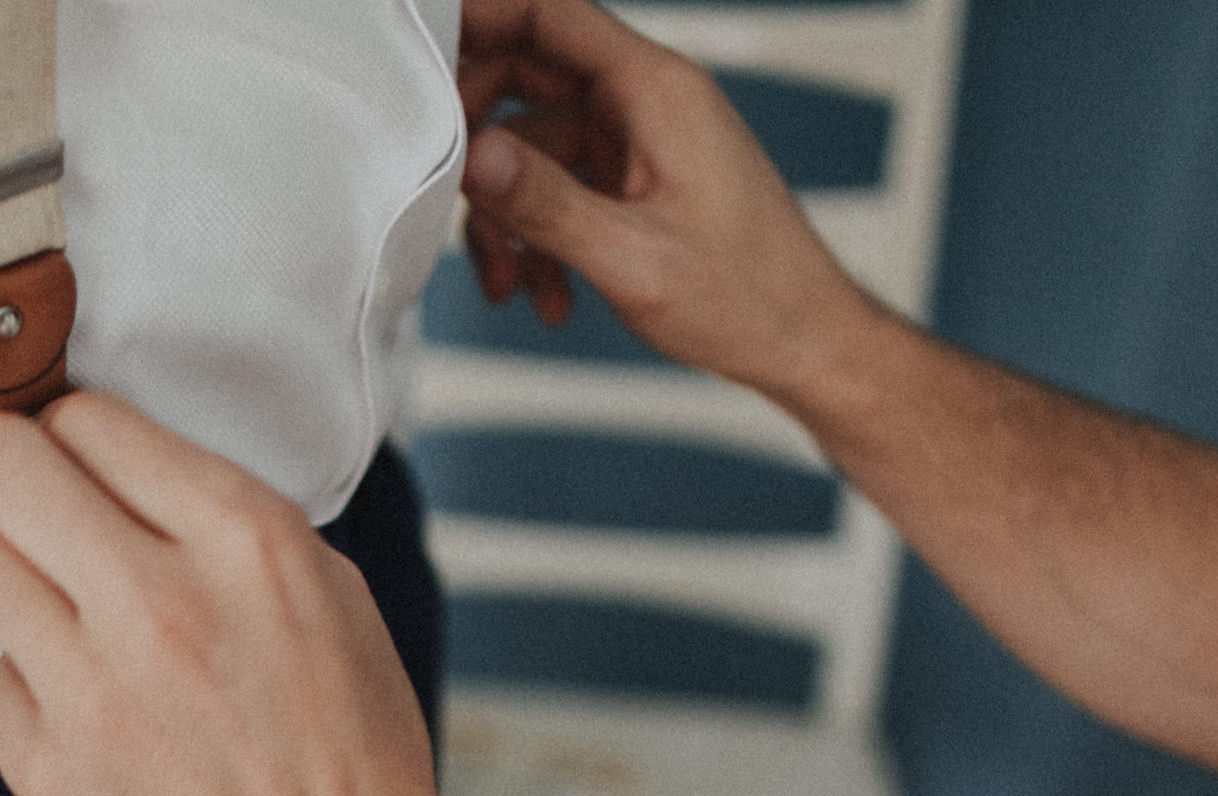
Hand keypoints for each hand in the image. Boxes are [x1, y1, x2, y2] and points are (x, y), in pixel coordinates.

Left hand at [0, 393, 475, 795]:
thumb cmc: (351, 749)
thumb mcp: (327, 591)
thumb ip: (219, 516)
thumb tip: (119, 464)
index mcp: (245, 540)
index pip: (87, 417)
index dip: (74, 431)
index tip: (80, 459)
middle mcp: (159, 602)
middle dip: (6, 468)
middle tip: (31, 502)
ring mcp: (92, 691)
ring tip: (43, 590)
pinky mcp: (47, 767)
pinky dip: (28, 675)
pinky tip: (85, 702)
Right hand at [454, 0, 879, 399]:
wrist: (803, 342)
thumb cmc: (747, 298)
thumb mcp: (632, 257)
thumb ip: (545, 203)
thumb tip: (472, 156)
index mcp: (654, 90)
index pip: (548, 14)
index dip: (476, 18)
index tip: (415, 53)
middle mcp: (644, 101)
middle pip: (525, 76)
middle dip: (476, 141)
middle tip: (441, 194)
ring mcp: (636, 141)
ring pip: (531, 145)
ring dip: (507, 215)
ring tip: (509, 285)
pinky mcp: (632, 182)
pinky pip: (557, 188)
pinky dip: (537, 239)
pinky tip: (547, 296)